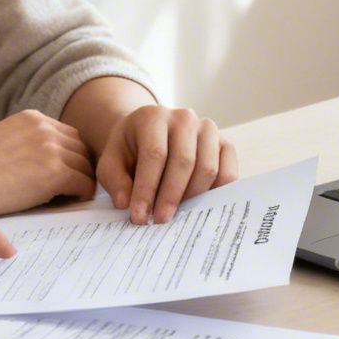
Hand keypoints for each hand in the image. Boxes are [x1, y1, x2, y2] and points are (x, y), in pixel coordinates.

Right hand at [0, 109, 95, 215]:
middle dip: (79, 169)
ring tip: (65, 199)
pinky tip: (65, 204)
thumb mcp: (3, 141)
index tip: (64, 174)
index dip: (70, 156)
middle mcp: (45, 128)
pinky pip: (85, 185)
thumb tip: (47, 161)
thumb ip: (27, 143)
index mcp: (32, 118)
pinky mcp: (56, 172)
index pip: (69, 135)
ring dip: (80, 183)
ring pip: (87, 168)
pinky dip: (80, 196)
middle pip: (82, 149)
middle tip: (69, 190)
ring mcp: (52, 148)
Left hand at [95, 105, 238, 224]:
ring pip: (208, 169)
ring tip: (175, 214)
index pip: (154, 154)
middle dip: (170, 196)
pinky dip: (215, 195)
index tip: (139, 216)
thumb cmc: (129, 152)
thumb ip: (115, 181)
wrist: (149, 137)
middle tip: (159, 221)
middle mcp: (184, 118)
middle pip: (184, 161)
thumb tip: (126, 203)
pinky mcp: (225, 144)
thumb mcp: (111, 163)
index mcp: (153, 117)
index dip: (147, 189)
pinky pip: (227, 173)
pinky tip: (197, 207)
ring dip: (192, 198)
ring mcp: (208, 130)